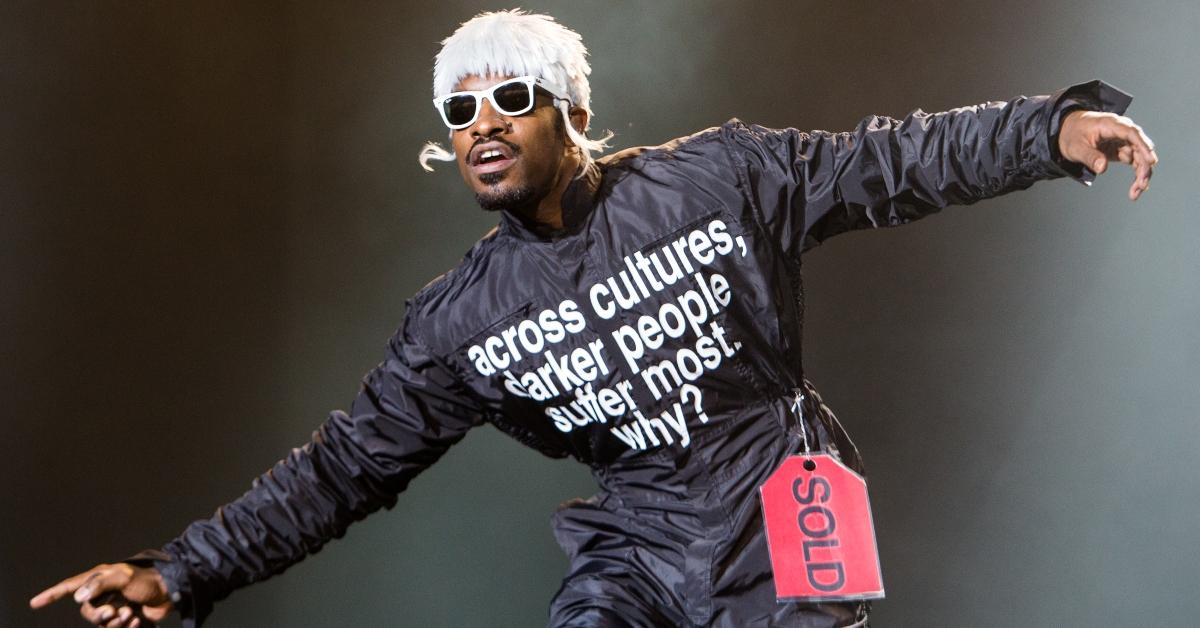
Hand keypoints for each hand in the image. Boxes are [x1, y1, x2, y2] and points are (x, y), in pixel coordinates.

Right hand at [30, 563, 172, 626]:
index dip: (52, 594)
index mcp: (100, 578)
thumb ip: (99, 584)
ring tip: (131, 614)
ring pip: (101, 624)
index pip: (70, 586)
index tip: (35, 603)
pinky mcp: (123, 619)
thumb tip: (77, 597)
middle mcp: (103, 593)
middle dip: (100, 615)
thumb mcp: (123, 577)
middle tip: (116, 611)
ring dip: (116, 623)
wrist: (170, 593)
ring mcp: (113, 606)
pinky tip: (138, 620)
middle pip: (87, 612)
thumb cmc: (147, 580)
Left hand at [1058, 109, 1158, 200]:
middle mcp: (1122, 131)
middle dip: (1144, 166)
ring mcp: (1124, 141)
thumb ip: (1090, 157)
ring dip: (1141, 174)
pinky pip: (1135, 162)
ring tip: (1136, 192)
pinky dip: (1137, 174)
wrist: (1069, 130)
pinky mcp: (1123, 150)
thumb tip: (1102, 168)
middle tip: (1141, 185)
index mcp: (1110, 125)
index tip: (1151, 161)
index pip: (1132, 133)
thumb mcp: (1076, 147)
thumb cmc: (1072, 134)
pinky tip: (1137, 188)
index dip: (1143, 146)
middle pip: (1140, 147)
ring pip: (1140, 157)